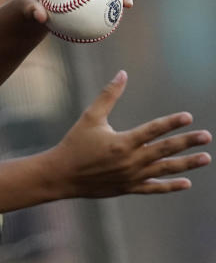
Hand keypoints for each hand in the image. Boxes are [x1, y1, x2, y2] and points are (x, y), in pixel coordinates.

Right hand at [51, 71, 210, 198]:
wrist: (60, 175)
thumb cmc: (74, 143)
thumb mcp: (90, 117)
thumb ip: (108, 96)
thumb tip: (122, 74)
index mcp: (122, 142)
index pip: (153, 130)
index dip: (171, 122)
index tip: (188, 117)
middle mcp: (130, 160)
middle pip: (165, 150)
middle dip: (187, 142)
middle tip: (206, 136)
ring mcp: (131, 176)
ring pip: (164, 169)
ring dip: (186, 164)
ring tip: (205, 157)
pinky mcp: (128, 188)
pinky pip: (153, 187)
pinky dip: (170, 186)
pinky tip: (186, 183)